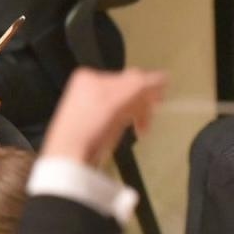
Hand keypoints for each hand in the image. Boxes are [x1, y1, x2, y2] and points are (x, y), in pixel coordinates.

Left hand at [40, 68, 167, 167]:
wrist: (70, 157)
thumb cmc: (91, 125)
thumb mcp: (120, 98)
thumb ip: (142, 84)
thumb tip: (163, 77)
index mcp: (90, 76)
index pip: (129, 77)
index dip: (146, 90)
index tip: (158, 104)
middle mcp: (86, 88)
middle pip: (126, 92)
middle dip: (139, 106)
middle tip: (146, 122)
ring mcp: (86, 107)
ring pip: (122, 106)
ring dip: (132, 117)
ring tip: (136, 130)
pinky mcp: (89, 125)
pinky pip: (115, 119)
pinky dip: (122, 125)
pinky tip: (121, 133)